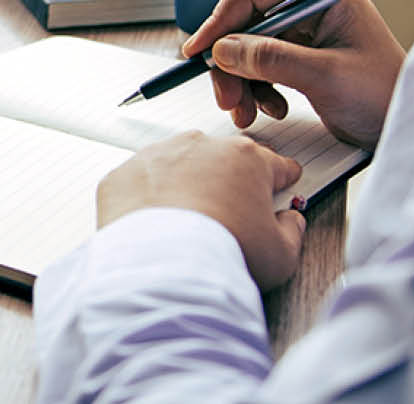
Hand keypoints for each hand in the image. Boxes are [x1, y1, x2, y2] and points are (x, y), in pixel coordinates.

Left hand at [97, 131, 306, 289]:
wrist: (164, 266)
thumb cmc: (226, 254)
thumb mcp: (282, 254)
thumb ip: (291, 232)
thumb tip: (290, 221)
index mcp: (245, 159)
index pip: (274, 164)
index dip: (281, 180)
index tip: (281, 186)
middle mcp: (199, 147)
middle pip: (223, 159)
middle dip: (229, 180)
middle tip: (230, 212)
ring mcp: (156, 157)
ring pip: (177, 164)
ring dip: (184, 184)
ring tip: (187, 220)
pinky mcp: (122, 175)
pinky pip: (139, 183)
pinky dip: (146, 199)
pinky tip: (153, 224)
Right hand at [182, 0, 403, 148]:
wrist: (406, 128)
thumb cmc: (385, 95)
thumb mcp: (325, 76)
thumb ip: (271, 58)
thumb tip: (222, 50)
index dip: (220, 20)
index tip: (197, 50)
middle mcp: (311, 8)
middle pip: (246, 24)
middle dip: (231, 63)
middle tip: (225, 97)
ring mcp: (306, 33)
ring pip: (249, 48)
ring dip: (241, 82)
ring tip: (246, 112)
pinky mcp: (301, 58)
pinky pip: (261, 67)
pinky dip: (257, 90)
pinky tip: (270, 109)